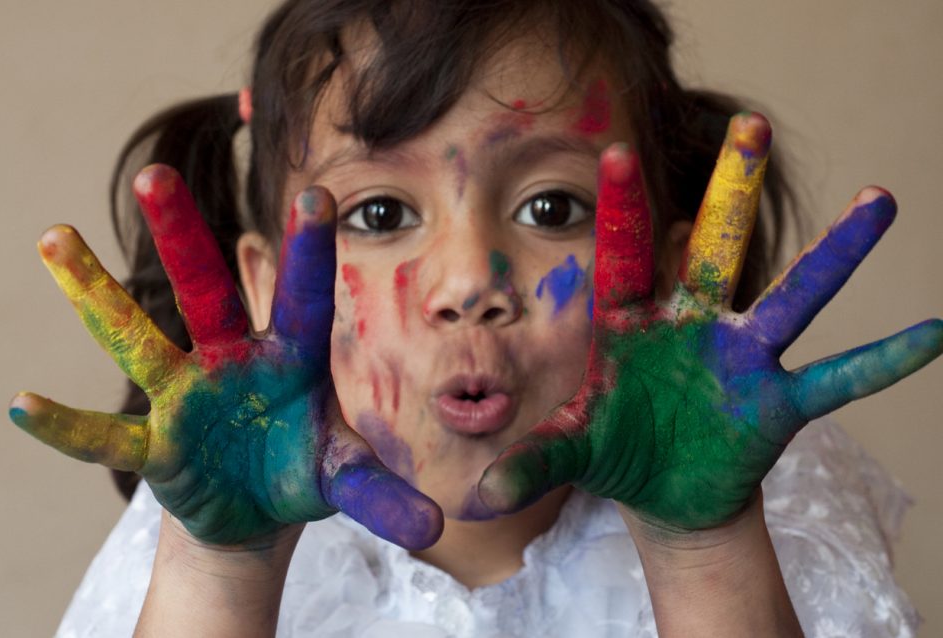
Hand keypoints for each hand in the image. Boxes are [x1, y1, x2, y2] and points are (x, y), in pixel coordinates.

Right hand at [9, 166, 441, 548]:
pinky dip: (69, 426)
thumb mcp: (346, 476)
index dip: (309, 251)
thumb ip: (383, 493)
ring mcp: (187, 396)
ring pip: (138, 338)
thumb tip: (435, 526)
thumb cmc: (304, 468)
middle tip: (152, 175)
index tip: (317, 193)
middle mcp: (232, 360)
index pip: (303, 297)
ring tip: (54, 238)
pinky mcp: (158, 442)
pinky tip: (25, 405)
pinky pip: (108, 434)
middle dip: (181, 237)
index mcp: (292, 357)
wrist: (259, 506)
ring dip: (97, 294)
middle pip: (206, 291)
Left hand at [479, 113, 942, 530]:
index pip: (623, 257)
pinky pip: (838, 378)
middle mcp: (692, 326)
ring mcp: (741, 358)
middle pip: (714, 248)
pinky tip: (935, 333)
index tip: (613, 154)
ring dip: (836, 253)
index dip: (621, 209)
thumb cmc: (614, 450)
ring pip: (791, 296)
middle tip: (751, 125)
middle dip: (731, 191)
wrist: (662, 491)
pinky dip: (883, 360)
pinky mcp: (777, 401)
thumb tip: (478, 495)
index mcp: (631, 326)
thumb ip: (533, 460)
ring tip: (882, 200)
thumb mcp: (572, 451)